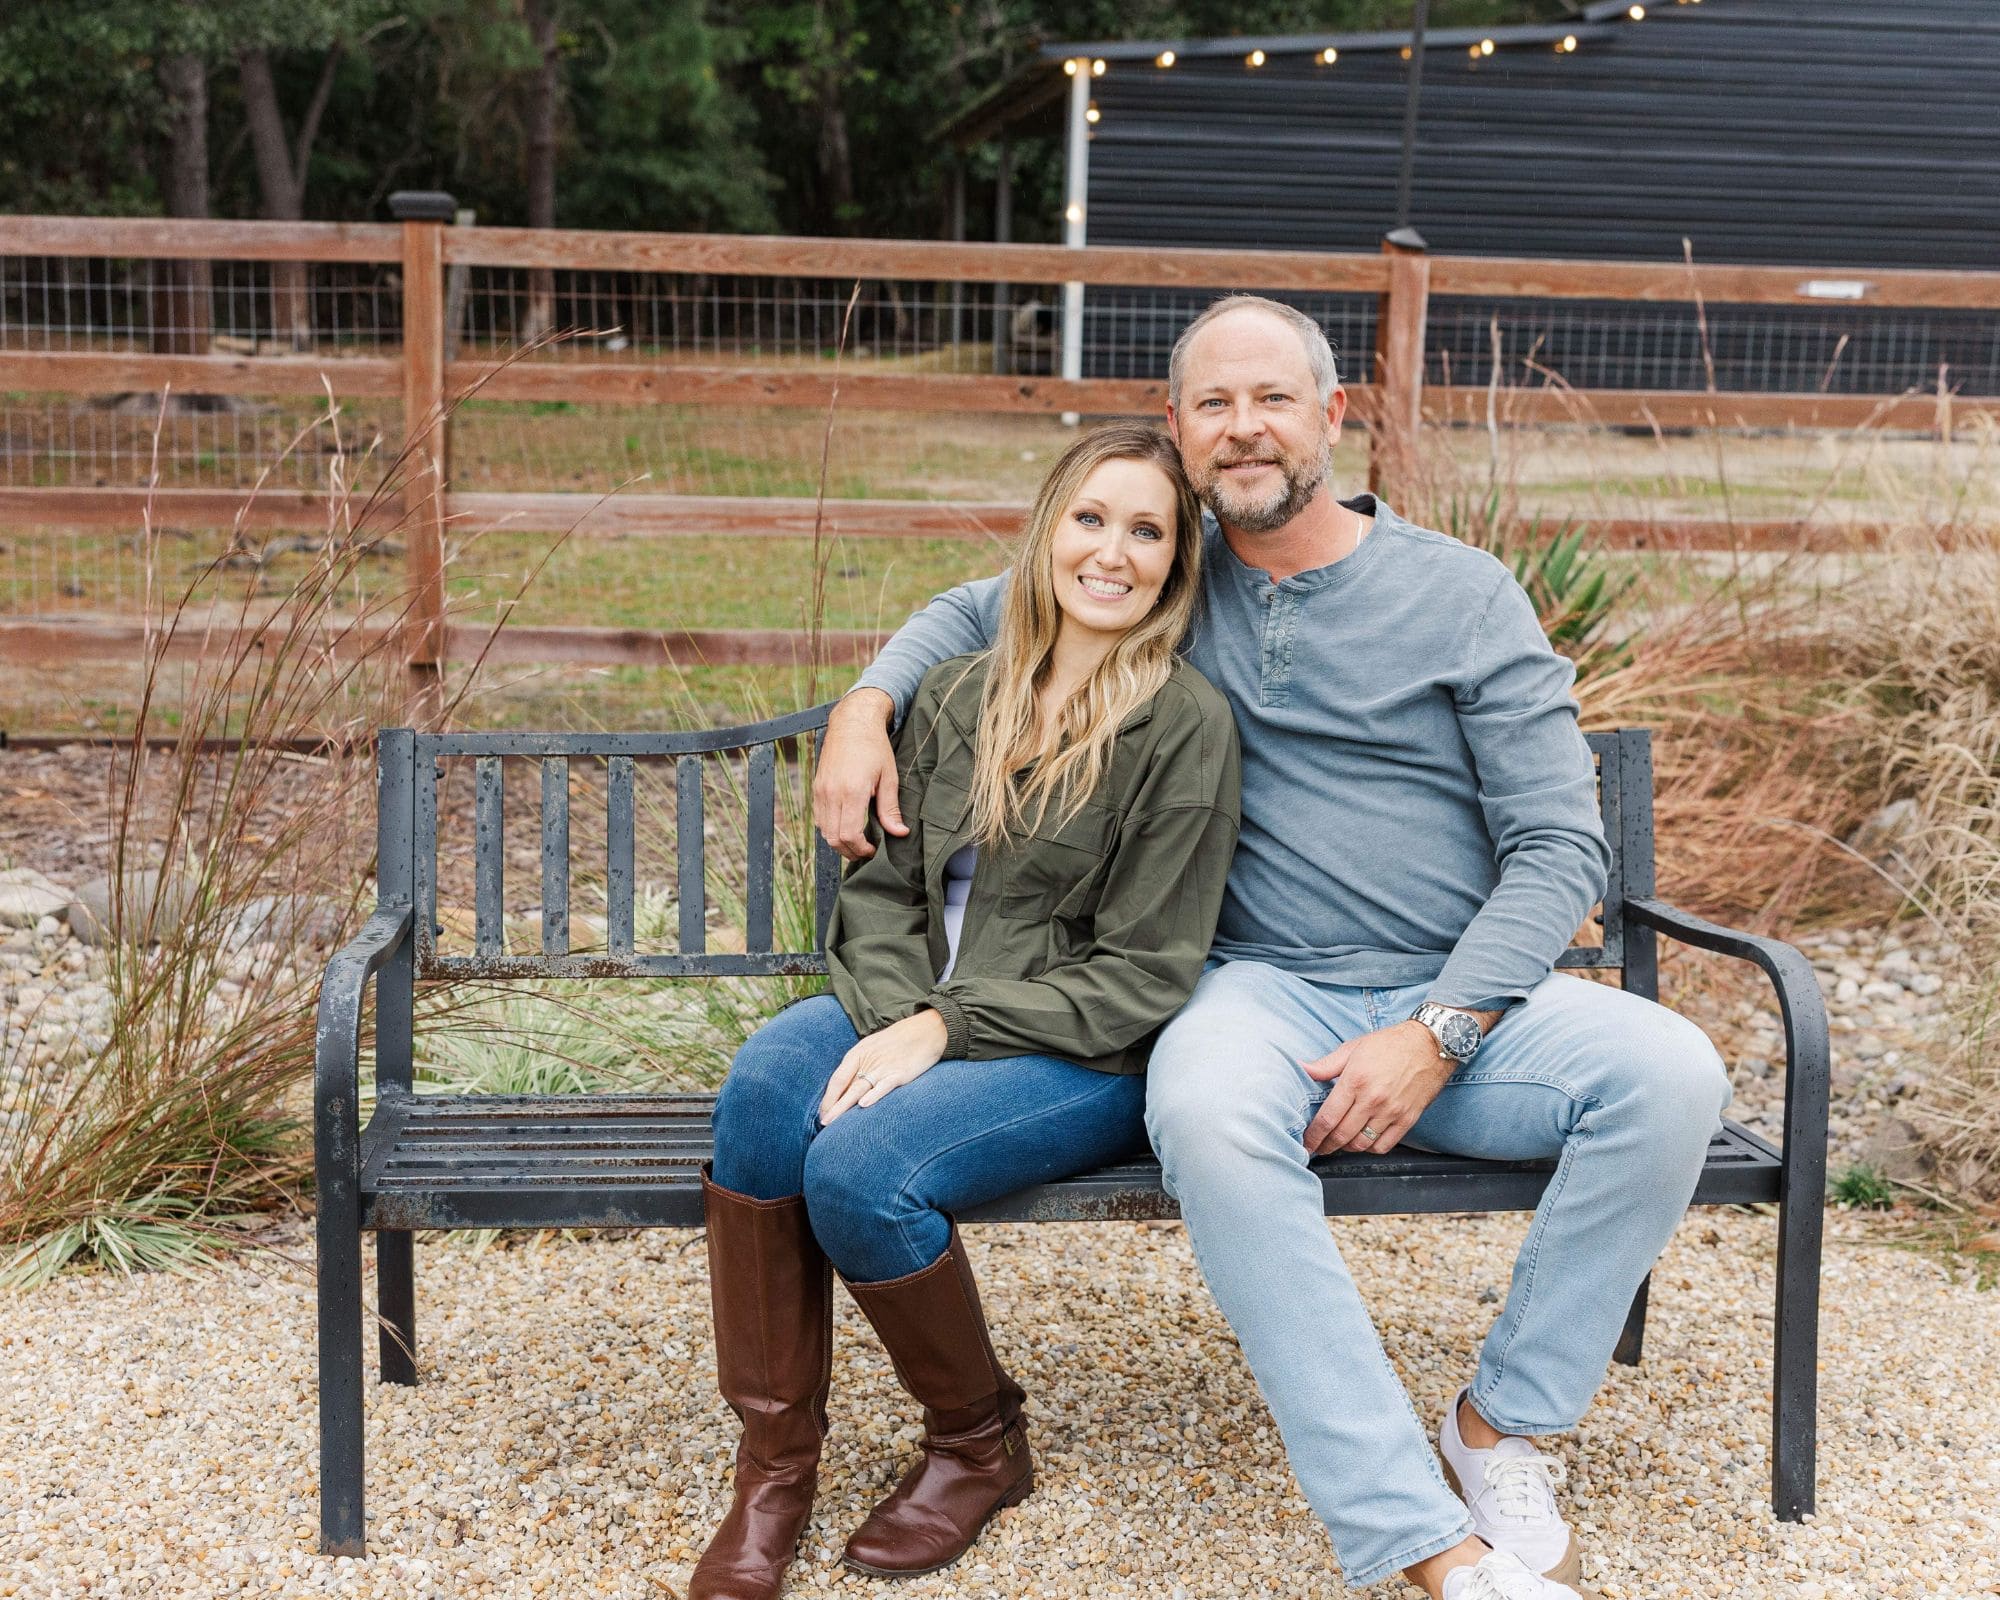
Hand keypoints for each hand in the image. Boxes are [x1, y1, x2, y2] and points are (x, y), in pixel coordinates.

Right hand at [813, 689, 905, 861]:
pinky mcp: (816, 788)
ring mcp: (821, 791)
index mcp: (852, 791)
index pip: (850, 834)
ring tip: (857, 841)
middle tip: (867, 850)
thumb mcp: (889, 777)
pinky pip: (819, 818)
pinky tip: (846, 825)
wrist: (852, 723)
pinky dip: (830, 828)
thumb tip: (899, 832)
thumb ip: (890, 808)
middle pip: (834, 838)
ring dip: (839, 841)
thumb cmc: (874, 747)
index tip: (873, 849)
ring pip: (824, 831)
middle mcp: (832, 793)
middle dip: (850, 850)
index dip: (861, 848)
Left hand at [819, 1009, 949, 1123]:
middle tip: (823, 1123)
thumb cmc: (898, 1042)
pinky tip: (864, 1104)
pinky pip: (884, 1085)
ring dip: (844, 1106)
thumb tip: (847, 1089)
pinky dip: (874, 1094)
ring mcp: (883, 1067)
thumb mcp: (874, 1049)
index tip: (823, 1114)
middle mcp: (868, 1060)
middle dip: (832, 1106)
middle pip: (845, 1086)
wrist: (926, 1031)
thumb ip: (861, 1067)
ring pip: (859, 1088)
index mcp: (858, 1054)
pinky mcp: (900, 1073)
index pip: (837, 1078)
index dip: (828, 1097)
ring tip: (832, 1121)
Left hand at [1300, 1021, 1455, 1156]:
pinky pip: (1384, 1145)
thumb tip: (1302, 1069)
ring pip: (1362, 1144)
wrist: (1430, 1044)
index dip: (1314, 1135)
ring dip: (1346, 1148)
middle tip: (1318, 1148)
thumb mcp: (1353, 1048)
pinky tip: (1364, 1141)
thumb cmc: (1390, 1044)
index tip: (1307, 1142)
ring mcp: (1391, 1111)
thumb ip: (1326, 1064)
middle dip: (1326, 1146)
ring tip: (1339, 1144)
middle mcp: (1372, 1099)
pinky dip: (1370, 1148)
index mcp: (1355, 1081)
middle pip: (1342, 1135)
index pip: (1328, 1118)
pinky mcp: (1408, 1119)